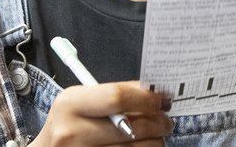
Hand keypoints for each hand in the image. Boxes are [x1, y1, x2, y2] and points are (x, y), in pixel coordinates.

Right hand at [30, 82, 171, 145]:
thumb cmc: (68, 125)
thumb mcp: (81, 103)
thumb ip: (114, 96)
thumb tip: (154, 93)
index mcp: (70, 104)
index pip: (118, 97)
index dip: (147, 98)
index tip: (163, 99)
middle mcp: (71, 132)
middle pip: (133, 128)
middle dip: (159, 123)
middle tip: (167, 121)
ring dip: (156, 142)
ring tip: (156, 137)